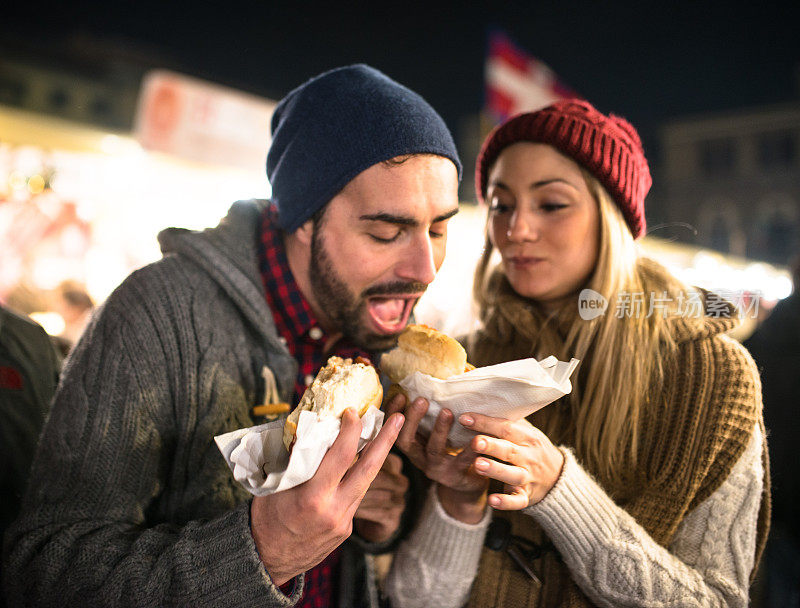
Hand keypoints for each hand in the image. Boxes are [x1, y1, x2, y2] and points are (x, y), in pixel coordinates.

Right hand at [250, 409, 404, 585]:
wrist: (267, 560)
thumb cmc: (266, 519)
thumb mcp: (274, 485)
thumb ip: (297, 460)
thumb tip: (312, 428)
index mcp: (313, 497)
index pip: (341, 456)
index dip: (351, 431)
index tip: (353, 412)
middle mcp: (334, 510)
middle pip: (369, 469)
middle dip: (386, 440)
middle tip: (399, 417)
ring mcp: (344, 522)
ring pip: (366, 482)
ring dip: (377, 457)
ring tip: (387, 434)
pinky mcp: (347, 529)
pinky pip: (356, 497)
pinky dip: (357, 478)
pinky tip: (359, 464)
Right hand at [386, 393, 487, 522]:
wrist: (466, 487)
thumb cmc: (450, 454)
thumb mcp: (434, 438)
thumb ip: (428, 419)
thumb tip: (428, 384)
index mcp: (413, 447)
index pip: (394, 429)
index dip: (393, 413)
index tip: (400, 395)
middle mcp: (420, 459)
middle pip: (406, 441)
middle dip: (412, 419)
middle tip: (421, 399)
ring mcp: (437, 469)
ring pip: (434, 450)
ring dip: (439, 430)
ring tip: (447, 412)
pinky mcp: (457, 476)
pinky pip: (463, 461)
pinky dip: (470, 448)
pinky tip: (477, 435)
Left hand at [460, 412, 563, 509]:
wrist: (558, 477)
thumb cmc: (532, 449)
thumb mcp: (526, 432)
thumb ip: (508, 421)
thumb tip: (481, 401)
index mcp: (527, 437)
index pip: (506, 427)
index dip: (485, 423)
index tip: (464, 418)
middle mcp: (529, 456)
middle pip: (509, 450)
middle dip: (491, 445)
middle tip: (474, 442)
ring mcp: (529, 477)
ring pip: (513, 474)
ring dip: (496, 470)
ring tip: (478, 465)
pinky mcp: (527, 496)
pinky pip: (517, 501)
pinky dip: (506, 502)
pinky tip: (492, 501)